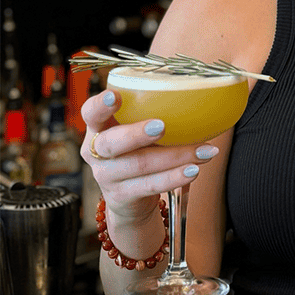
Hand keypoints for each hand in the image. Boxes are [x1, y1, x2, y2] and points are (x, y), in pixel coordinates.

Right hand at [80, 89, 219, 224]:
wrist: (130, 198)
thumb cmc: (138, 152)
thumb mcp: (137, 133)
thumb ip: (153, 115)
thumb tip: (201, 98)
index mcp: (98, 128)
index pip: (90, 113)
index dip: (100, 104)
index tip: (116, 96)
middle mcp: (96, 152)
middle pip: (111, 142)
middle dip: (137, 134)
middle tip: (162, 126)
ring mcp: (106, 176)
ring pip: (139, 164)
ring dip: (175, 156)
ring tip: (204, 151)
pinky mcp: (121, 196)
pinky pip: (150, 185)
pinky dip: (174, 177)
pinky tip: (194, 169)